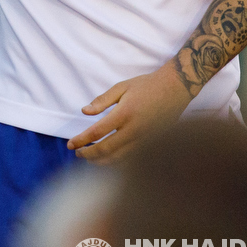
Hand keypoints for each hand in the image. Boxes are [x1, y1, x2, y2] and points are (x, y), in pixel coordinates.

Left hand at [67, 65, 193, 162]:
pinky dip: (117, 161)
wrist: (176, 89)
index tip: (70, 145)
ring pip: (119, 157)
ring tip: (89, 158)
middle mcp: (134, 130)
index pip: (97, 132)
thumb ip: (102, 101)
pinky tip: (108, 159)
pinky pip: (131, 157)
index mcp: (124, 114)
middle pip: (107, 150)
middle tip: (77, 153)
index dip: (81, 141)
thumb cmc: (147, 85)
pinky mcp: (152, 143)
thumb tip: (84, 111)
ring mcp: (145, 139)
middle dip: (89, 154)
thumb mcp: (122, 87)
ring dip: (101, 161)